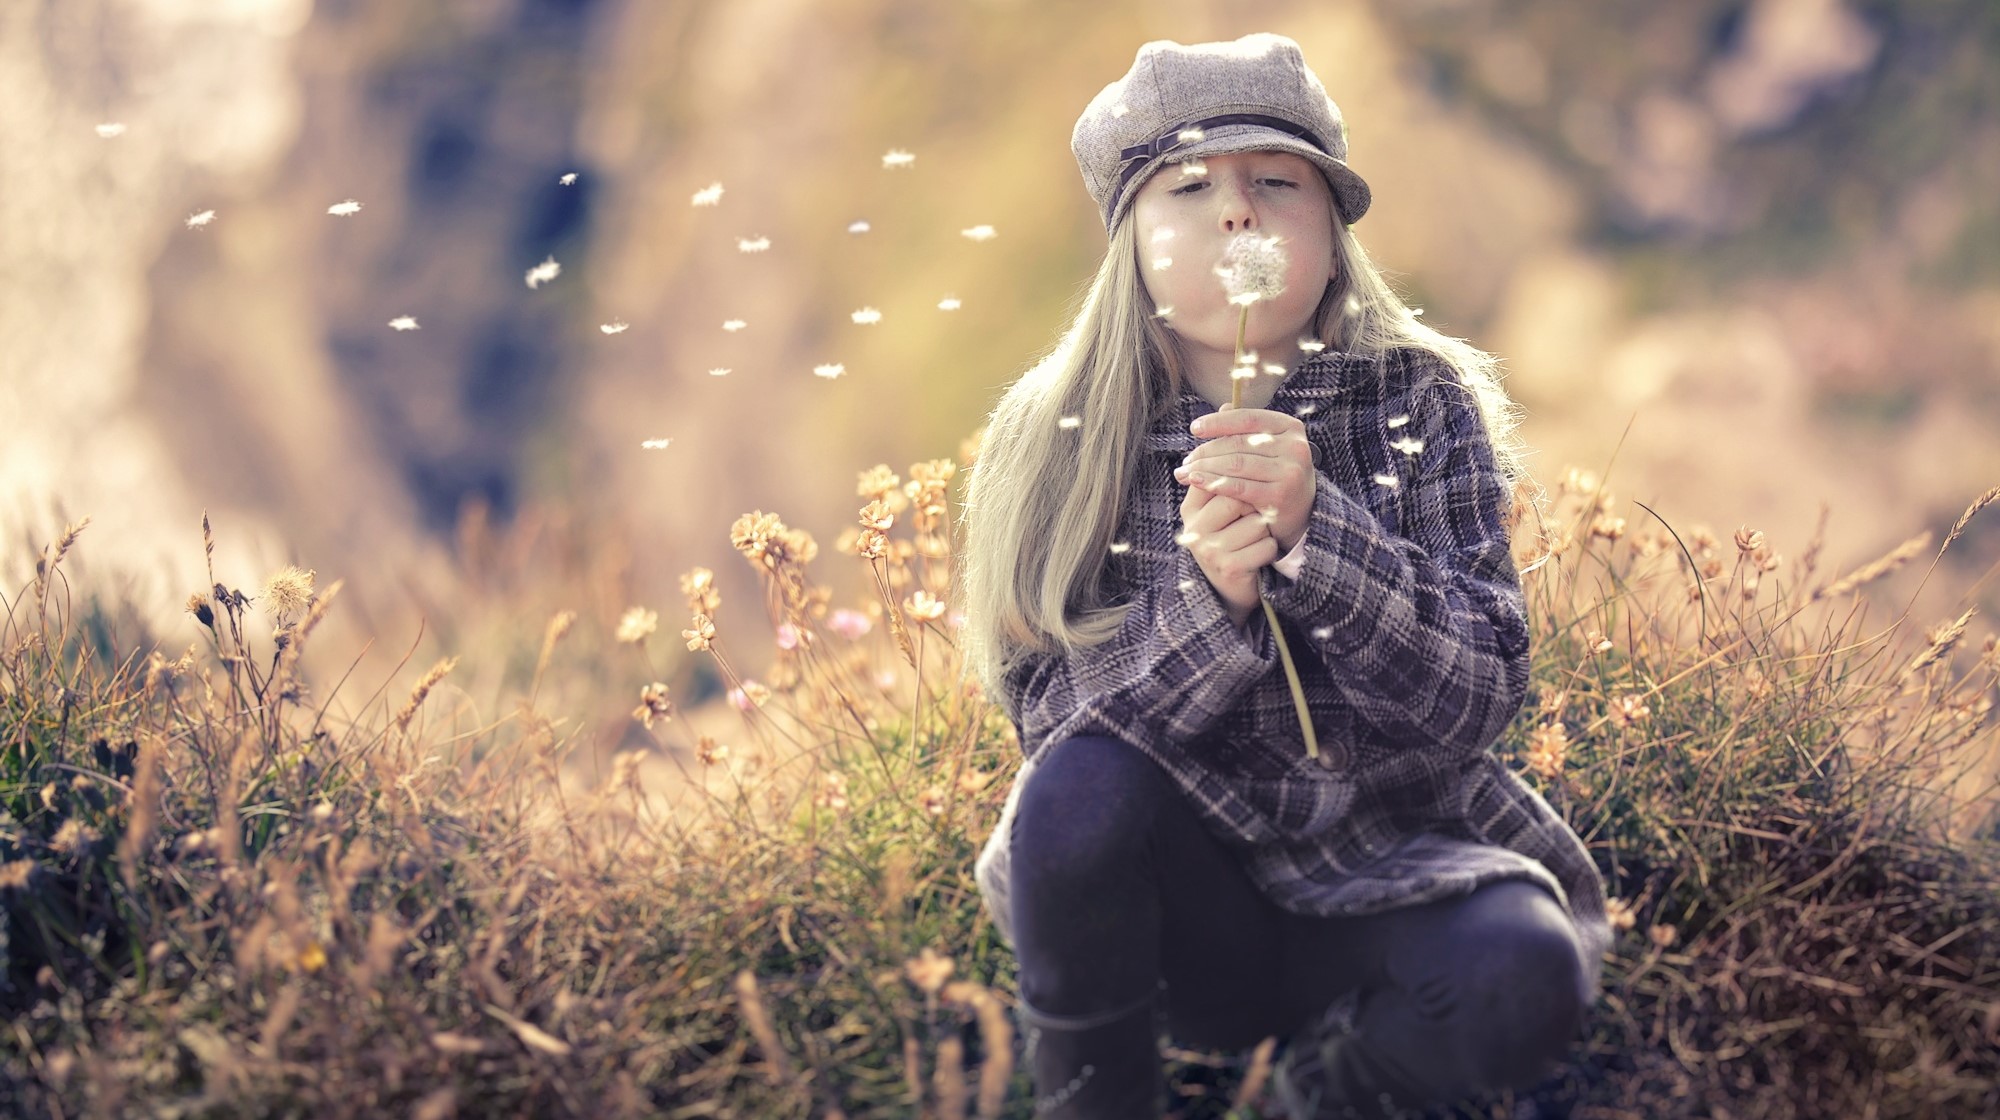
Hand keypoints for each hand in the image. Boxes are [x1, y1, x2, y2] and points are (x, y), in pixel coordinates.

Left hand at [1173, 407, 1314, 553]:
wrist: (1303, 512)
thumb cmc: (1278, 474)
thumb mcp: (1269, 447)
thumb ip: (1247, 428)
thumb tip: (1222, 407)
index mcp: (1290, 427)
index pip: (1247, 418)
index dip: (1218, 422)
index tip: (1194, 429)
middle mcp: (1294, 447)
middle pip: (1238, 443)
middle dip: (1206, 451)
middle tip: (1185, 460)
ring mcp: (1288, 472)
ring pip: (1235, 464)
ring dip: (1204, 468)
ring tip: (1184, 473)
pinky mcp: (1279, 496)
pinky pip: (1238, 487)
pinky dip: (1213, 483)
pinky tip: (1196, 481)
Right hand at [1178, 475, 1276, 629]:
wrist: (1228, 587)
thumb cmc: (1228, 538)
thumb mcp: (1217, 509)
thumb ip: (1220, 480)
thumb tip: (1232, 436)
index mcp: (1189, 509)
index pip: (1218, 478)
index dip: (1241, 480)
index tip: (1252, 488)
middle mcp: (1194, 529)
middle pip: (1237, 498)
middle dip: (1254, 504)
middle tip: (1255, 515)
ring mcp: (1210, 550)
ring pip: (1257, 522)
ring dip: (1265, 529)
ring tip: (1254, 538)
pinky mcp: (1230, 568)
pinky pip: (1266, 545)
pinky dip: (1270, 548)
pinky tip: (1259, 554)